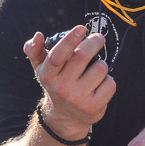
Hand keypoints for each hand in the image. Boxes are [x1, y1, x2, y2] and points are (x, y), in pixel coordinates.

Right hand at [25, 25, 115, 139]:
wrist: (64, 117)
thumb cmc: (56, 83)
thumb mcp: (42, 68)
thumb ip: (35, 50)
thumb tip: (37, 35)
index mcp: (48, 74)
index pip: (57, 55)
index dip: (70, 40)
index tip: (82, 28)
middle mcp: (61, 87)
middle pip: (81, 56)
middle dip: (94, 42)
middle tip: (98, 38)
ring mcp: (77, 99)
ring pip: (100, 68)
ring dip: (102, 64)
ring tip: (95, 69)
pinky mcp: (93, 107)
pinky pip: (110, 84)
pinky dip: (108, 80)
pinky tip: (100, 85)